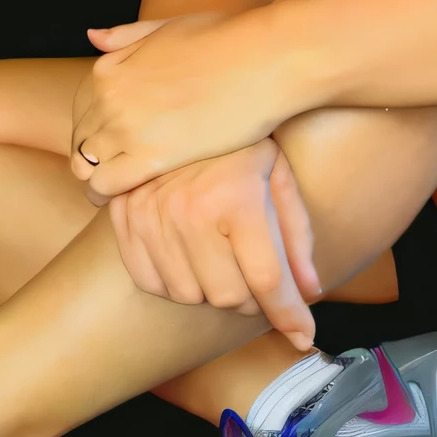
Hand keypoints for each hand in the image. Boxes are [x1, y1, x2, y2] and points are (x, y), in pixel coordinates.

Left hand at [71, 10, 303, 197]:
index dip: (95, 130)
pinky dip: (109, 195)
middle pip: (82, 141)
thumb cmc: (224, 38)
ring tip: (121, 190)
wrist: (263, 60)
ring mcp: (127, 127)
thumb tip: (92, 37)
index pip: (82, 111)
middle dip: (94, 157)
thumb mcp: (166, 26)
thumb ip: (126, 35)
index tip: (111, 144)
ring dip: (98, 179)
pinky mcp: (152, 156)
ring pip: (87, 167)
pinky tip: (129, 200)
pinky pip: (107, 186)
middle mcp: (110, 97)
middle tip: (117, 172)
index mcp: (109, 68)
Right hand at [108, 137, 322, 350]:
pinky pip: (150, 281)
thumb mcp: (279, 175)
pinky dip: (174, 279)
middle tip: (258, 269)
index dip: (289, 314)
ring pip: (189, 295)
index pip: (267, 279)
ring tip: (223, 253)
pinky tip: (189, 253)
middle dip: (253, 295)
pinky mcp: (125, 217)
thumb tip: (311, 291)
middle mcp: (190, 210)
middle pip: (229, 296)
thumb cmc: (241, 141)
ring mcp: (151, 215)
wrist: (182, 100)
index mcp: (236, 197)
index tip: (303, 336)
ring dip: (212, 287)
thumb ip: (297, 235)